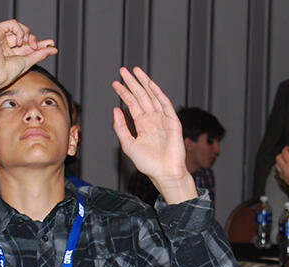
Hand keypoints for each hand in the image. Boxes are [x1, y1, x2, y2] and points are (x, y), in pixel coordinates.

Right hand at [0, 20, 56, 103]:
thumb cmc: (7, 72)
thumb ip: (41, 54)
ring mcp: (0, 37)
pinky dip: (19, 31)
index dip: (40, 43)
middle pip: (25, 35)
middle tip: (36, 47)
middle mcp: (6, 45)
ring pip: (19, 27)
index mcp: (12, 54)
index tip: (51, 43)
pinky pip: (12, 23)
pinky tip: (18, 41)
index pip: (28, 45)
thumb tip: (54, 49)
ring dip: (26, 35)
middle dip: (33, 39)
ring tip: (25, 44)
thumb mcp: (29, 61)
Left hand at [112, 66, 196, 203]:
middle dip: (132, 83)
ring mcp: (163, 119)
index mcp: (142, 125)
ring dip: (144, 83)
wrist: (164, 173)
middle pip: (141, 96)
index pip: (132, 104)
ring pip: (152, 97)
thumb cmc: (148, 164)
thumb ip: (120, 128)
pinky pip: (165, 105)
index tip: (115, 83)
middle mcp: (153, 120)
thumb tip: (115, 110)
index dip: (123, 93)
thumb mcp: (128, 145)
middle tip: (123, 70)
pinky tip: (150, 84)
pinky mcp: (173, 122)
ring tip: (135, 71)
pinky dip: (158, 94)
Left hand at [275, 145, 288, 188]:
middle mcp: (285, 168)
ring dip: (279, 162)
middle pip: (277, 158)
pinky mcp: (285, 180)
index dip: (285, 148)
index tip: (288, 148)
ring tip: (283, 161)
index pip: (284, 152)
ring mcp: (284, 175)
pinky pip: (279, 173)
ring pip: (276, 166)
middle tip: (285, 153)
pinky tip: (284, 169)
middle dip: (280, 154)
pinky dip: (280, 169)